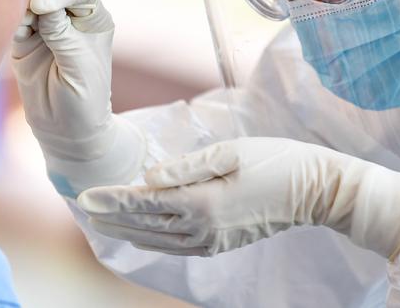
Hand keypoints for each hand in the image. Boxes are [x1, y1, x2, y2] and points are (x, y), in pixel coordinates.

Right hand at [12, 0, 143, 196]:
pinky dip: (13, 21)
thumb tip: (41, 2)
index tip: (43, 3)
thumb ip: (60, 34)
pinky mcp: (24, 40)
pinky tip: (15, 31)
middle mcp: (70, 18)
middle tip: (29, 10)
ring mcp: (46, 27)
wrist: (66, 130)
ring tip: (22, 24)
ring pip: (30, 1)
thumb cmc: (84, 100)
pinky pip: (15, 22)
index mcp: (94, 20)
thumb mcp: (77, 66)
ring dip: (23, 6)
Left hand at [77, 137, 399, 257]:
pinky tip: (143, 232)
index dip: (111, 200)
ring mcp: (211, 241)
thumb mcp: (230, 152)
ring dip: (128, 230)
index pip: (143, 203)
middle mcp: (201, 229)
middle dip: (112, 217)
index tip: (85, 196)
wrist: (315, 191)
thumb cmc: (276, 161)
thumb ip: (185, 167)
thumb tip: (149, 177)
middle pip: (143, 225)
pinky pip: (175, 246)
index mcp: (201, 202)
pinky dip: (152, 239)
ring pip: (156, 240)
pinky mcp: (220, 244)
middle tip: (85, 207)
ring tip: (105, 221)